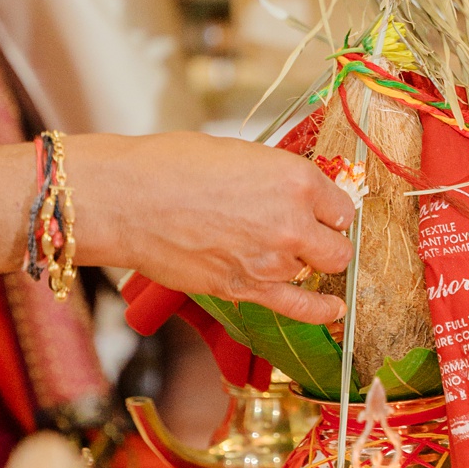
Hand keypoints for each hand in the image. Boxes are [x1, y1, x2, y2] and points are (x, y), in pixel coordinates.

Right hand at [80, 133, 355, 323]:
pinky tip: (332, 311)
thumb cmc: (169, 167)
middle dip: (325, 243)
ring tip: (276, 253)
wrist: (128, 200)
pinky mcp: (248, 289)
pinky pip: (301, 308)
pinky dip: (320, 312)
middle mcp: (293, 222)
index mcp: (295, 179)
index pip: (340, 207)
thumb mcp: (237, 155)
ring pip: (314, 273)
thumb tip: (288, 194)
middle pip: (337, 248)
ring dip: (301, 266)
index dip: (328, 211)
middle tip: (307, 236)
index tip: (319, 213)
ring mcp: (273, 260)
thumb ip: (274, 179)